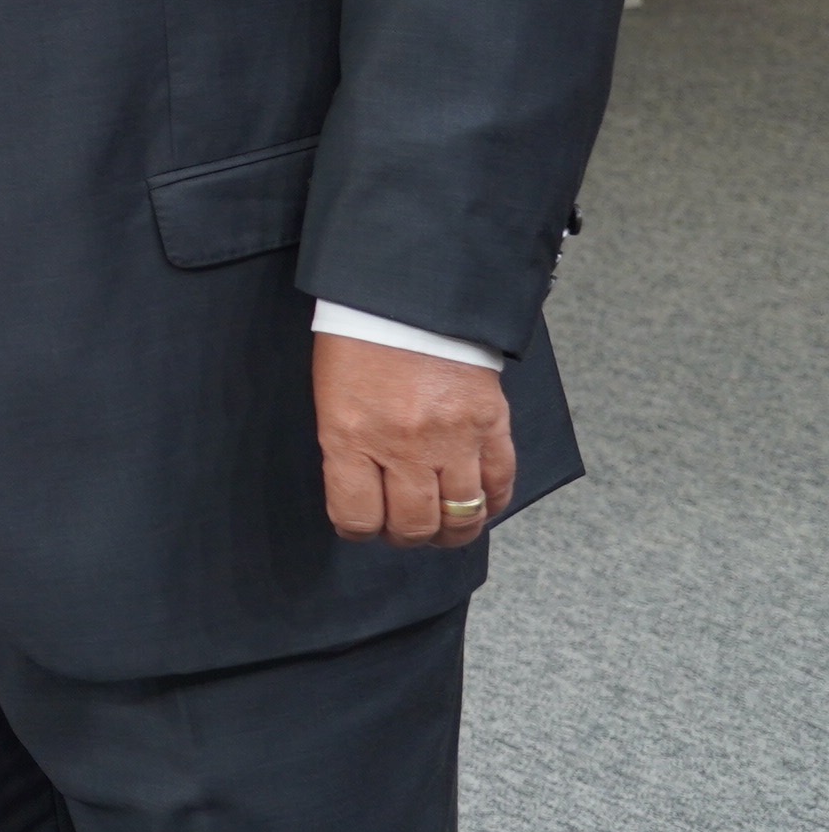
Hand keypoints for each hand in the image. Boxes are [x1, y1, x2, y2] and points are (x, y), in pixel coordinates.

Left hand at [315, 333, 513, 549]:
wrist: (409, 295)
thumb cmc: (358, 343)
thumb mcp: (331, 398)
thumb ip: (347, 450)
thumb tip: (364, 496)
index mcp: (350, 435)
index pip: (356, 516)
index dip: (356, 530)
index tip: (358, 525)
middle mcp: (404, 445)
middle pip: (413, 525)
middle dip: (404, 536)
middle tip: (400, 528)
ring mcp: (453, 438)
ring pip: (461, 516)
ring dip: (450, 532)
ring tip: (440, 526)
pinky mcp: (492, 424)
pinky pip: (499, 484)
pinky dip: (490, 504)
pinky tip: (478, 505)